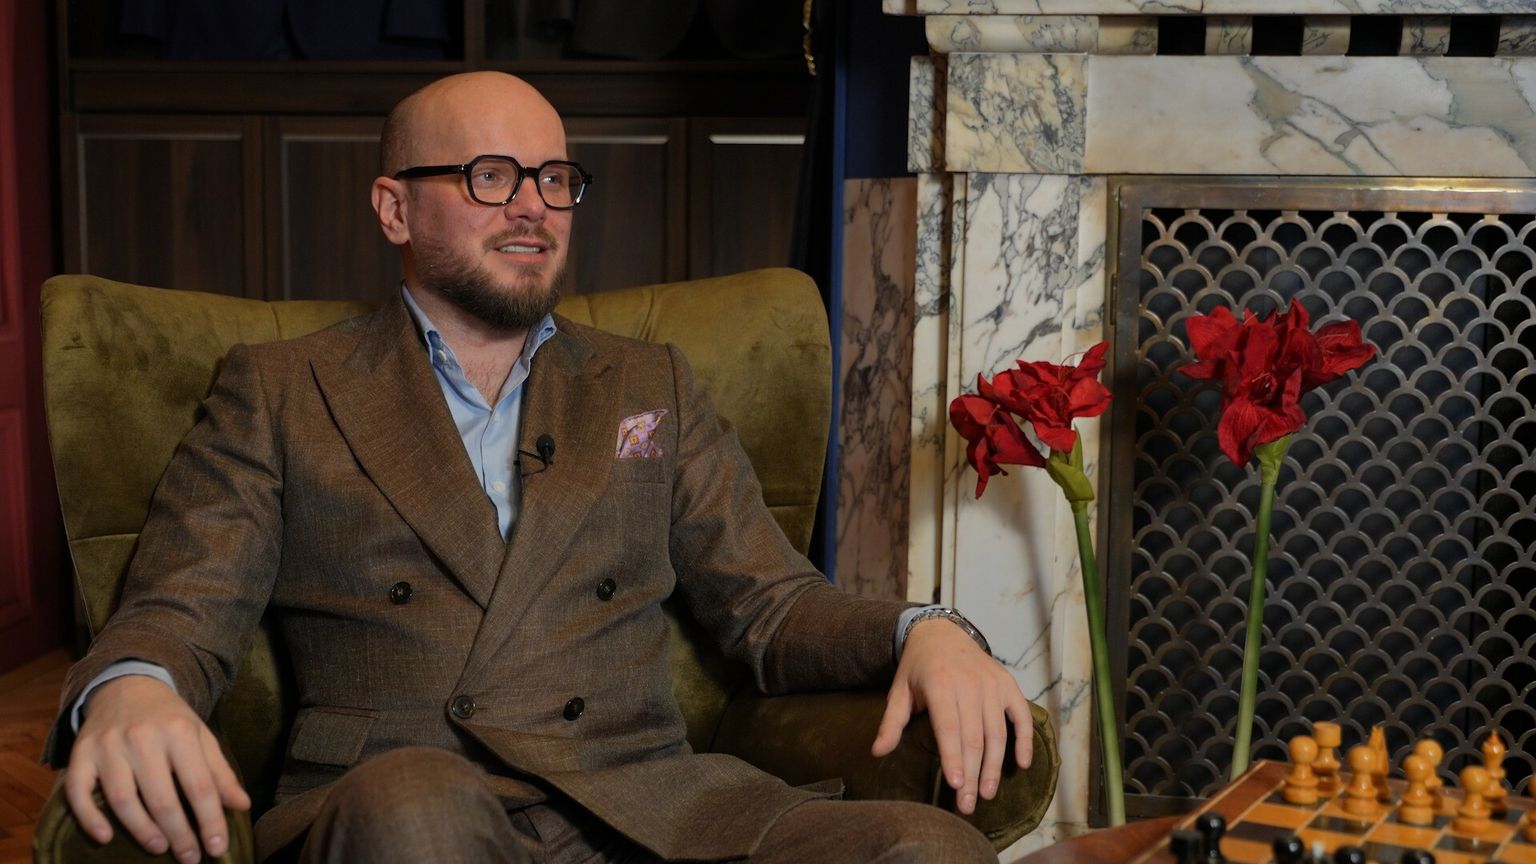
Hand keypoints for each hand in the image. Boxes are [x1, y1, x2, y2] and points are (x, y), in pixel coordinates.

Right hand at [63, 675, 249, 862]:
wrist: (128, 686)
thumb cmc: (170, 719)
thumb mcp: (201, 736)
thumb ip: (220, 772)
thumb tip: (242, 806)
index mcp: (180, 732)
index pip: (199, 785)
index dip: (210, 820)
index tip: (217, 848)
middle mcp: (143, 738)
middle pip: (162, 798)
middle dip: (179, 834)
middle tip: (189, 858)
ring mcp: (109, 746)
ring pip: (123, 799)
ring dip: (142, 831)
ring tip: (160, 848)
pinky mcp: (81, 753)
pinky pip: (79, 792)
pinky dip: (90, 818)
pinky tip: (105, 838)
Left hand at [870, 618, 1033, 814]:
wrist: (942, 632)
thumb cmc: (918, 668)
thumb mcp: (899, 691)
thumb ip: (891, 722)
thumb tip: (877, 752)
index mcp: (941, 684)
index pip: (949, 728)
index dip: (954, 758)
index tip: (957, 785)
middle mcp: (970, 684)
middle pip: (974, 737)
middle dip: (973, 774)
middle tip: (969, 804)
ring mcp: (992, 684)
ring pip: (997, 732)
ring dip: (995, 766)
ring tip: (988, 793)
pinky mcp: (1008, 684)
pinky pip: (1021, 715)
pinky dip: (1024, 740)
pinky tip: (1021, 764)